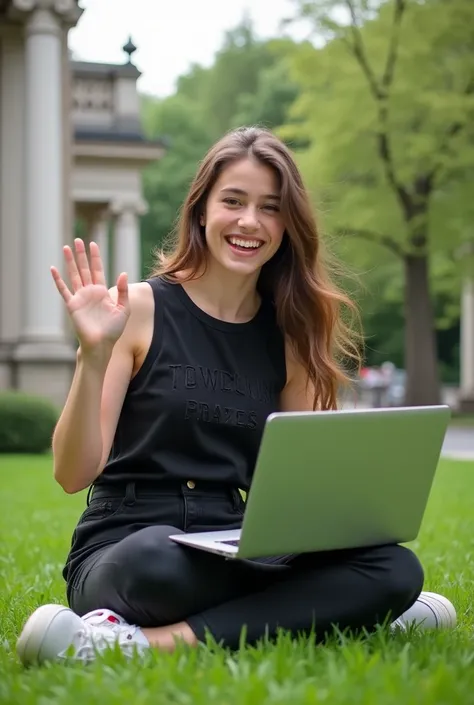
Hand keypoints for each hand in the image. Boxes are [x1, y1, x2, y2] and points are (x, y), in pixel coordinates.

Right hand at [51, 238, 130, 353]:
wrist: (101, 344)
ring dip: (70, 262)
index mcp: (103, 292)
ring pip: (74, 275)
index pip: (98, 270)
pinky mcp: (72, 305)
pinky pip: (63, 290)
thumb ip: (124, 291)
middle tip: (78, 240)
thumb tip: (122, 272)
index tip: (93, 243)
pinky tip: (53, 269)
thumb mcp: (124, 309)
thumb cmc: (113, 330)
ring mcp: (80, 297)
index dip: (95, 257)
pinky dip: (58, 280)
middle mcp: (90, 292)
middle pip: (84, 269)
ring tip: (66, 247)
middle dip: (81, 254)